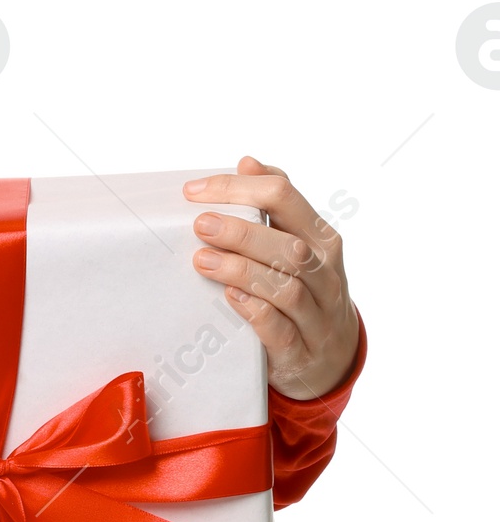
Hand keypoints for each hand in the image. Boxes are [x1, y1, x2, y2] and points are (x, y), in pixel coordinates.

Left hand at [183, 156, 359, 399]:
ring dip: (242, 270)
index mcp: (321, 238)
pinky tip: (230, 298)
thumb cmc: (305, 290)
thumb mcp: (298, 244)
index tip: (192, 192)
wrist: (329, 359)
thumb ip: (277, 205)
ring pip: (287, 287)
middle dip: (242, 231)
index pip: (284, 197)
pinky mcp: (301, 350)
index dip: (238, 189)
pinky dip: (255, 311)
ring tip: (202, 261)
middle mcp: (326, 273)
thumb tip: (247, 163)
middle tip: (200, 225)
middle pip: (289, 244)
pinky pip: (281, 329)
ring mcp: (317, 314)